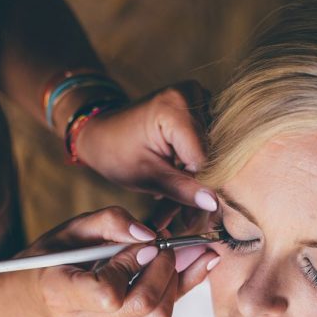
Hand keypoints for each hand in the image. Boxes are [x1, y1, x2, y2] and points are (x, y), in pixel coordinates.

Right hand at [18, 207, 218, 316]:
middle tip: (165, 241)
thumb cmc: (56, 254)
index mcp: (61, 292)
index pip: (109, 294)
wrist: (40, 290)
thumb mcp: (75, 227)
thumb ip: (111, 222)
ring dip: (176, 279)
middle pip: (143, 306)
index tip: (145, 242)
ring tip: (173, 249)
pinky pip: (159, 315)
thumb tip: (149, 234)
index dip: (134, 265)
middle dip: (165, 269)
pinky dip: (179, 287)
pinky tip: (192, 264)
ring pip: (158, 315)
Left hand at [73, 82, 216, 211]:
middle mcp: (192, 94)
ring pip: (212, 152)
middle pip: (211, 153)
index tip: (198, 218)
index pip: (205, 156)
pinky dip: (197, 169)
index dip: (203, 189)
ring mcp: (198, 97)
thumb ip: (181, 189)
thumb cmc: (115, 153)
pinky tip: (185, 191)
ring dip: (199, 182)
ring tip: (184, 214)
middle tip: (190, 222)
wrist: (102, 133)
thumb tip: (214, 204)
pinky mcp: (200, 106)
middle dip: (201, 190)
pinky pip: (207, 144)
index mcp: (174, 107)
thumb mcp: (146, 176)